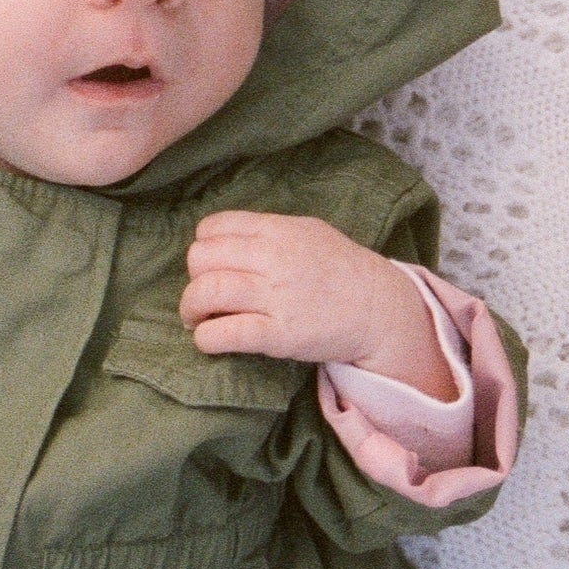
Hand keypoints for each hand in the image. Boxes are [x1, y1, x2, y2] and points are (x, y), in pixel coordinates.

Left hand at [180, 211, 451, 397]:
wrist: (378, 307)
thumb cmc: (339, 269)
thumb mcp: (307, 232)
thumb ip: (265, 232)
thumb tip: (220, 242)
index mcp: (276, 230)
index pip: (211, 228)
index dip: (202, 248)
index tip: (210, 267)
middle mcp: (273, 259)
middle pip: (201, 259)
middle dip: (193, 279)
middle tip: (203, 297)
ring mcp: (276, 297)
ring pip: (205, 293)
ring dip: (190, 310)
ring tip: (197, 320)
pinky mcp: (280, 334)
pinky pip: (225, 333)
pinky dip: (206, 338)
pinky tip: (210, 340)